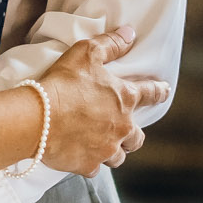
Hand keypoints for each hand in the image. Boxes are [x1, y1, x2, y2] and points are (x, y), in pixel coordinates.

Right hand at [35, 25, 171, 177]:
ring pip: (118, 156)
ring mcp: (106, 149)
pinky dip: (91, 162)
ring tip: (101, 145)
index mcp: (125, 99)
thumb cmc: (63, 84)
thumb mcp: (86, 53)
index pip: (151, 93)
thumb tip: (129, 33)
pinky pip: (95, 168)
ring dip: (113, 151)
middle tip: (124, 132)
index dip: (159, 91)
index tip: (164, 91)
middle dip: (133, 135)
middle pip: (137, 138)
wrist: (38, 118)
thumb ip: (111, 44)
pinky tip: (82, 156)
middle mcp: (122, 127)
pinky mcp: (88, 165)